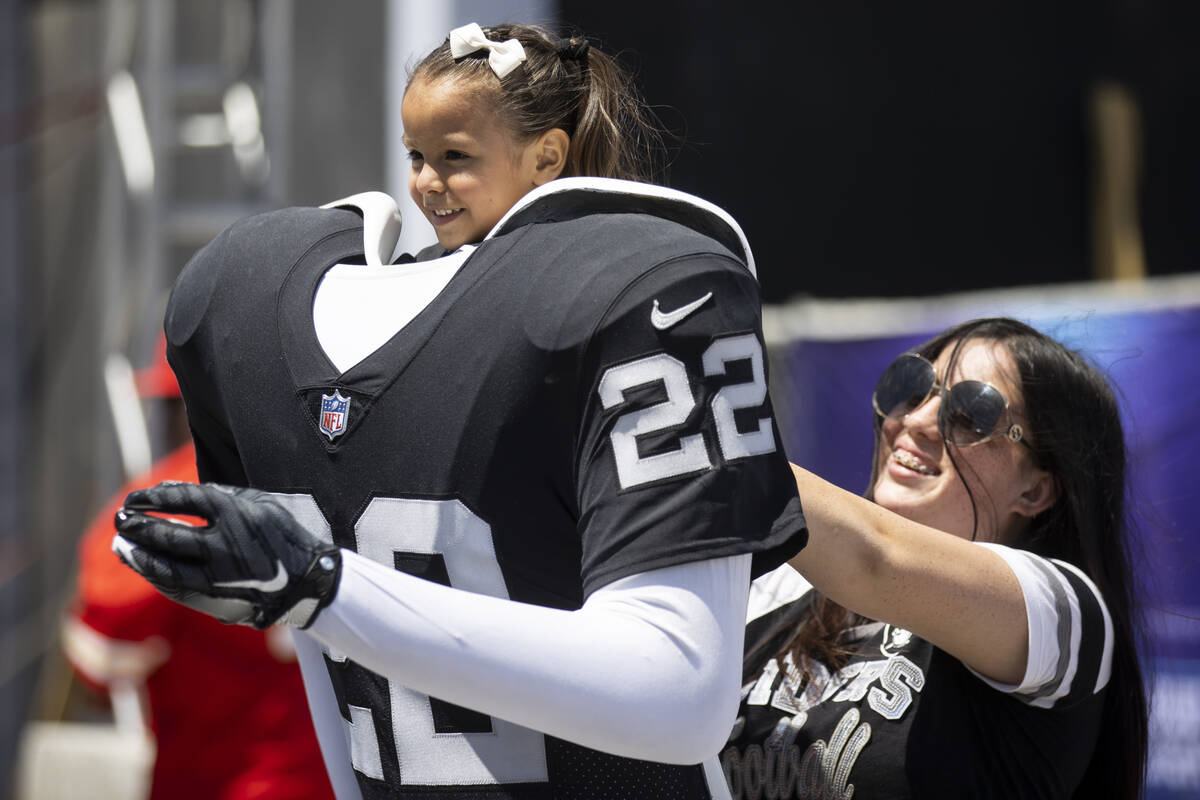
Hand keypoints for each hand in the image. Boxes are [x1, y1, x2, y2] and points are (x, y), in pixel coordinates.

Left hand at [112, 481, 340, 628]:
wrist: (307, 582)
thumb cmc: (281, 536)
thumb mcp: (258, 504)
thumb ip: (215, 494)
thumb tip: (168, 488)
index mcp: (237, 515)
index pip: (184, 500)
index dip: (154, 499)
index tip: (135, 499)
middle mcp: (225, 547)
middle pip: (168, 535)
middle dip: (138, 527)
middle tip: (121, 519)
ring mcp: (218, 577)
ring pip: (165, 568)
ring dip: (138, 556)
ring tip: (121, 545)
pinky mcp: (215, 600)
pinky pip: (175, 588)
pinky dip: (155, 575)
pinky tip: (143, 564)